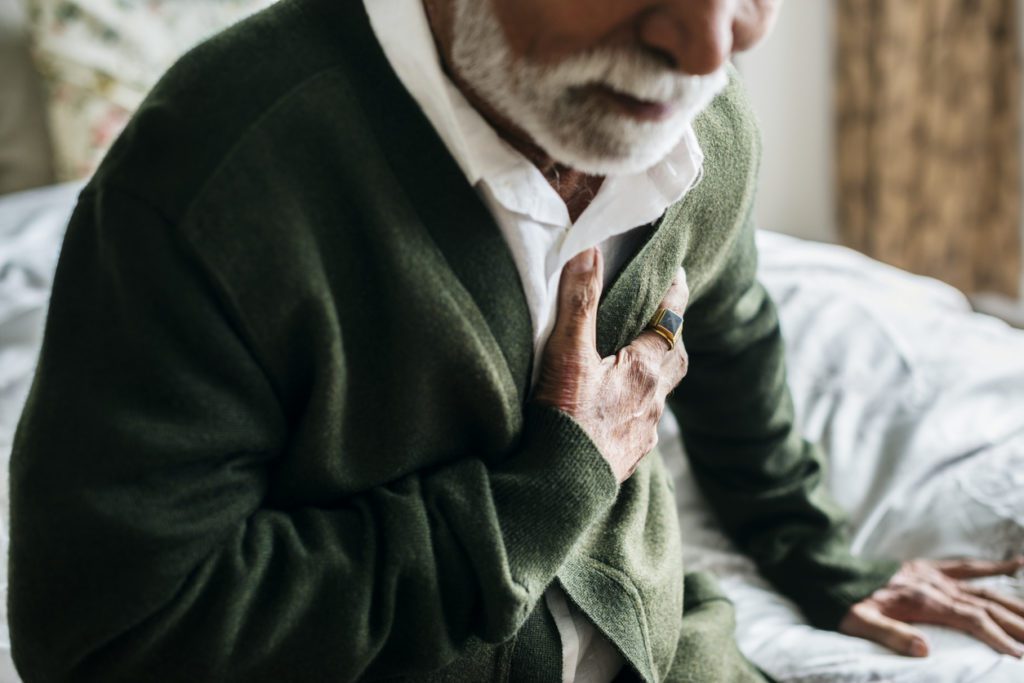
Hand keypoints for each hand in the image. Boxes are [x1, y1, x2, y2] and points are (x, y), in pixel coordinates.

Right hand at [532, 247, 688, 482]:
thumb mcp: (568, 354)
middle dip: (669, 336)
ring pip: (657, 395)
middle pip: (673, 359)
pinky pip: (641, 424)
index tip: (678, 275)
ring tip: (632, 363)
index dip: (674, 295)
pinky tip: (614, 413)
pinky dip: (633, 409)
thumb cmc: (566, 420)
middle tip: (660, 318)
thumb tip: (590, 250)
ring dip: (650, 375)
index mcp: (645, 370)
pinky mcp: (627, 458)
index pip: (671, 321)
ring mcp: (643, 433)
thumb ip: (579, 301)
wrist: (560, 488)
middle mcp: (653, 401)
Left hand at [839, 556, 1023, 657]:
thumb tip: (924, 649)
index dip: (997, 636)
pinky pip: (967, 566)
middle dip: (1016, 624)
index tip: (1018, 654)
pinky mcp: (929, 568)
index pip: (971, 619)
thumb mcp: (861, 622)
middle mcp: (935, 585)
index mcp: (922, 600)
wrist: (833, 571)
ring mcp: (934, 575)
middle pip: (986, 605)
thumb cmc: (846, 601)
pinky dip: (994, 566)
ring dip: (1014, 603)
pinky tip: (1018, 564)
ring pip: (983, 589)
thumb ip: (891, 635)